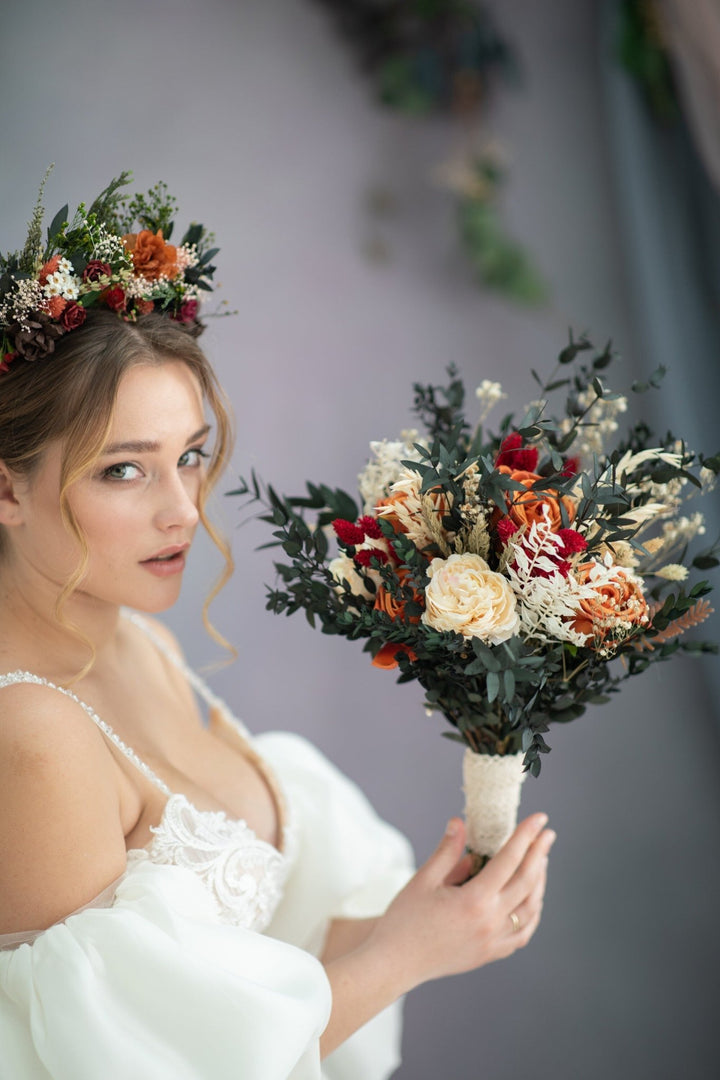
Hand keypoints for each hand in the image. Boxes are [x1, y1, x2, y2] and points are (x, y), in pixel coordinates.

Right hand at [367, 813, 554, 990]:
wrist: (395, 962)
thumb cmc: (404, 919)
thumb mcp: (423, 879)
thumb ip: (447, 851)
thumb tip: (459, 822)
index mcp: (474, 900)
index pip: (509, 860)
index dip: (526, 836)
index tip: (539, 819)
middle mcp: (490, 922)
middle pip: (527, 882)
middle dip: (540, 854)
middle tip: (548, 834)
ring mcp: (493, 942)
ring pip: (530, 909)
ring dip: (539, 882)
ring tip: (540, 861)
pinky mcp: (490, 954)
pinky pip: (522, 934)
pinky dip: (532, 913)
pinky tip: (531, 900)